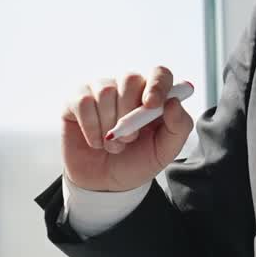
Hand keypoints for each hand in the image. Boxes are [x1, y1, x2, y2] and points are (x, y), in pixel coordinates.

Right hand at [61, 66, 193, 192]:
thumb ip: (179, 127)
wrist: (105, 183)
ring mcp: (101, 90)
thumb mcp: (165, 151)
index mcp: (154, 95)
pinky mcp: (76, 99)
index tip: (151, 105)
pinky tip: (96, 142)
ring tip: (113, 146)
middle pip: (130, 78)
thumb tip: (173, 102)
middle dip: (130, 114)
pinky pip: (83, 102)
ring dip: (110, 125)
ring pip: (106, 91)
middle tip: (130, 140)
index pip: (159, 73)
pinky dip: (91, 127)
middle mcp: (128, 87)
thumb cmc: (137, 162)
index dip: (157, 84)